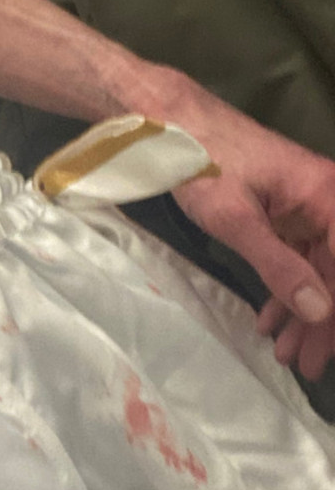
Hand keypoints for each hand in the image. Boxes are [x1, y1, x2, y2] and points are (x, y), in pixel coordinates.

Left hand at [160, 78, 334, 381]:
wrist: (172, 124)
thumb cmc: (203, 162)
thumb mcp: (238, 221)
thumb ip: (279, 266)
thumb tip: (320, 311)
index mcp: (328, 196)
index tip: (324, 353)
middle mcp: (327, 201)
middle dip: (322, 322)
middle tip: (306, 365)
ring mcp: (307, 208)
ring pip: (317, 271)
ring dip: (302, 312)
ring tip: (285, 353)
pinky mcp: (285, 214)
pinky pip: (296, 259)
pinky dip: (284, 290)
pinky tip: (269, 320)